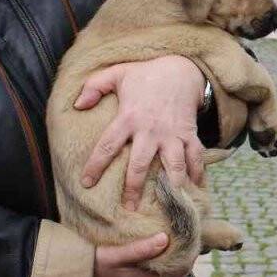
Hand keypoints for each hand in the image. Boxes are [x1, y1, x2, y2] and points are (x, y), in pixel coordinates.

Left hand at [75, 56, 205, 210]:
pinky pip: (196, 157)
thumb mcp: (117, 73)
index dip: (96, 165)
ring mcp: (172, 134)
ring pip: (173, 165)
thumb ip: (94, 86)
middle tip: (128, 207)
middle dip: (133, 188)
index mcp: (129, 117)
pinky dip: (198, 174)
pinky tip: (196, 189)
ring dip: (171, 186)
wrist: (181, 69)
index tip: (86, 184)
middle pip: (140, 164)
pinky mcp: (189, 134)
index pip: (108, 145)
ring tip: (170, 205)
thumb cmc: (146, 74)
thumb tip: (77, 105)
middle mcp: (150, 130)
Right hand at [93, 233, 191, 276]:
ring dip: (176, 263)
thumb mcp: (118, 254)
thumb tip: (165, 239)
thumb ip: (142, 249)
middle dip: (186, 261)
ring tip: (181, 245)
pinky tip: (163, 252)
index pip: (178, 272)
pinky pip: (158, 276)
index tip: (195, 239)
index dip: (189, 257)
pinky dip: (165, 266)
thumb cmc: (97, 262)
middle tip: (191, 241)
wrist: (79, 272)